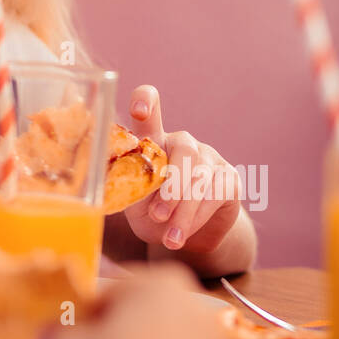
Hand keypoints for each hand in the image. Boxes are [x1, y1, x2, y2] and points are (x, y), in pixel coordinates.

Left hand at [124, 85, 241, 252]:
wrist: (190, 237)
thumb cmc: (155, 213)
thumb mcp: (135, 203)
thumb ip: (128, 190)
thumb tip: (109, 188)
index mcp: (153, 141)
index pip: (151, 108)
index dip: (146, 101)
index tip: (138, 110)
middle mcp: (182, 143)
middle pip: (183, 150)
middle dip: (171, 186)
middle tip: (157, 215)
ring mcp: (208, 158)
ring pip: (200, 178)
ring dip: (183, 211)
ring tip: (170, 238)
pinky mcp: (228, 178)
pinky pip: (216, 193)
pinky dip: (198, 217)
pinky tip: (184, 234)